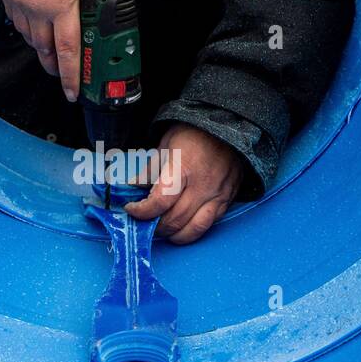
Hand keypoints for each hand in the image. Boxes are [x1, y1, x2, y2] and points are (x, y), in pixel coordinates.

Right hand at [0, 0, 102, 100]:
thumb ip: (92, 7)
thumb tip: (97, 30)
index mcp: (64, 4)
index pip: (68, 51)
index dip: (71, 77)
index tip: (73, 92)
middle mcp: (38, 6)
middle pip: (46, 51)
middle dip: (56, 66)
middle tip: (63, 72)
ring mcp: (19, 2)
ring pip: (31, 40)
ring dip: (43, 46)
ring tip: (52, 39)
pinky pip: (18, 25)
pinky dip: (29, 29)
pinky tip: (38, 21)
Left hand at [125, 124, 242, 244]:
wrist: (229, 126)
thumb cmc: (194, 134)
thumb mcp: (166, 145)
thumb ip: (150, 170)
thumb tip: (131, 188)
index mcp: (183, 167)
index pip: (160, 201)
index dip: (142, 211)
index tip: (131, 208)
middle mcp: (202, 185)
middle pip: (174, 220)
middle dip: (154, 226)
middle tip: (144, 222)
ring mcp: (217, 195)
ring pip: (192, 229)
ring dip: (173, 235)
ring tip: (161, 229)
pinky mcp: (227, 201)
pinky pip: (208, 225)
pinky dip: (191, 231)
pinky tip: (181, 226)